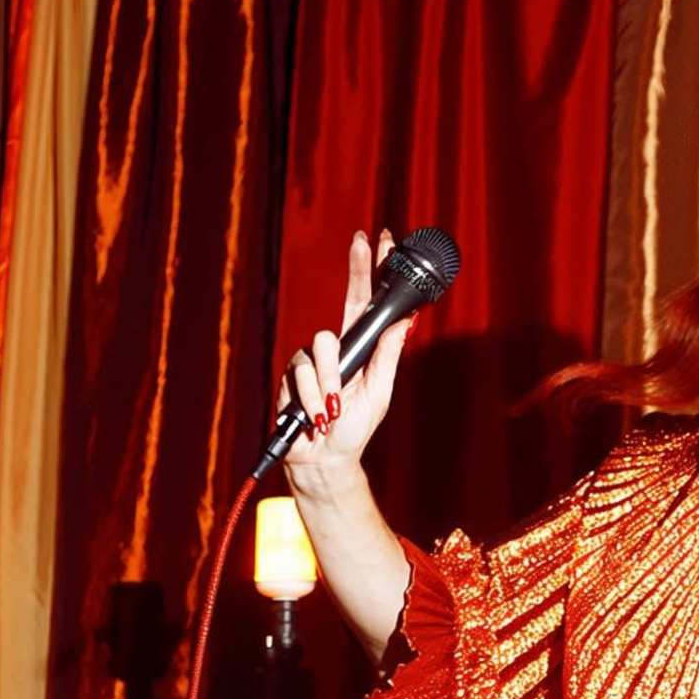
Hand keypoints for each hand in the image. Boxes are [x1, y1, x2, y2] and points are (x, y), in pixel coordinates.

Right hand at [281, 225, 413, 507]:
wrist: (324, 461)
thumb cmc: (355, 429)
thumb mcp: (380, 393)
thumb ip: (388, 356)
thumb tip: (407, 320)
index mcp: (361, 348)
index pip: (365, 300)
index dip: (370, 269)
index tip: (378, 238)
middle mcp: (335, 348)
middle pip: (343, 308)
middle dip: (354, 286)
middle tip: (360, 259)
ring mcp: (311, 360)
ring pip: (322, 347)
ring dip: (331, 384)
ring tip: (334, 410)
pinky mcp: (291, 376)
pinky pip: (302, 373)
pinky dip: (313, 398)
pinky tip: (317, 416)